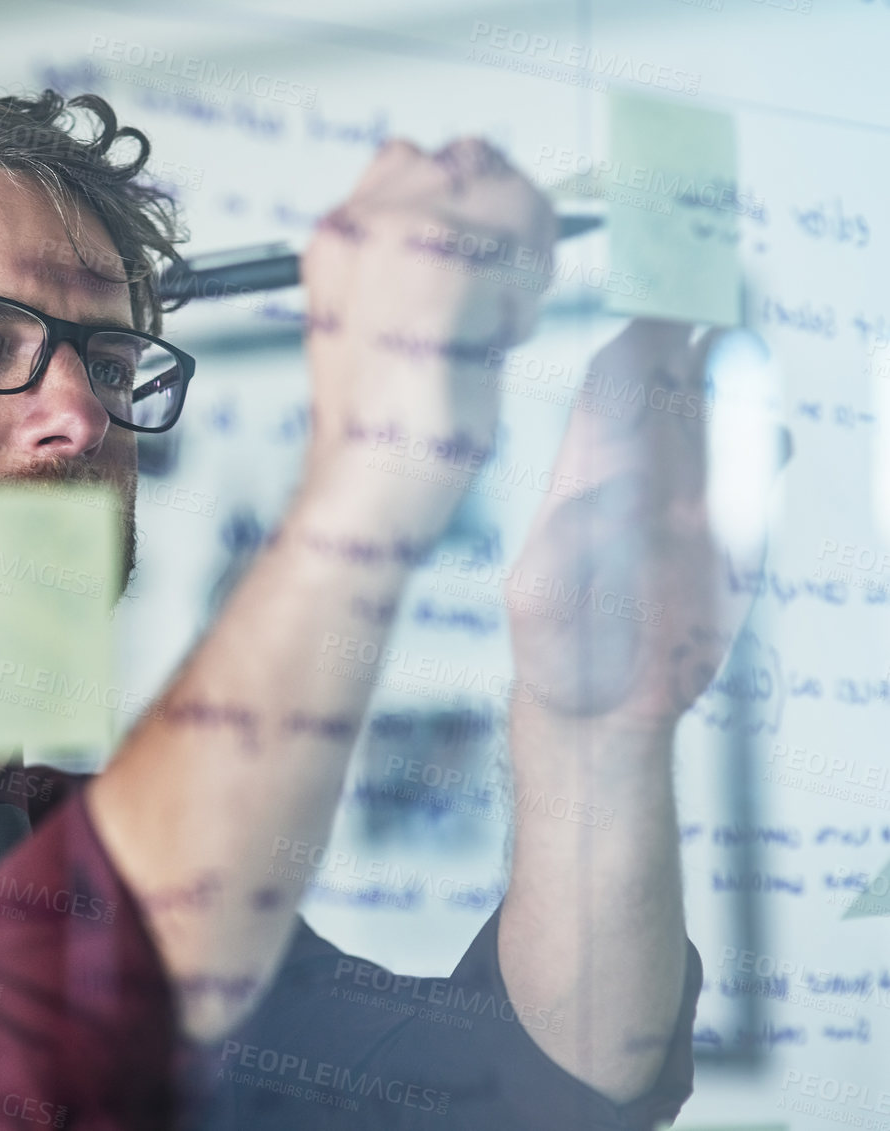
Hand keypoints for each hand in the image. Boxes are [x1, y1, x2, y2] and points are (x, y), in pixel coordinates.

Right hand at [302, 137, 556, 536]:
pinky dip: (528, 292)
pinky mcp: (453, 254)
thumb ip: (408, 264)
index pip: (409, 160)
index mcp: (337, 238)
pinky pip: (528, 245)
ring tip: (493, 323)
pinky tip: (497, 338)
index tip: (482, 245)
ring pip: (511, 193)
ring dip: (523, 252)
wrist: (374, 468)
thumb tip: (475, 239)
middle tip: (505, 281)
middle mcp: (364, 220)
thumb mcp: (372, 320)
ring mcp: (406, 230)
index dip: (462, 200)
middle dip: (504, 213)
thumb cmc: (381, 420)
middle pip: (471, 158)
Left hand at [506, 319, 790, 732]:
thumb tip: (604, 492)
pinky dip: (769, 446)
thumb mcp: (539, 600)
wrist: (599, 709)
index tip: (669, 293)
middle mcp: (643, 473)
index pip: (615, 383)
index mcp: (588, 474)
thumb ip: (562, 548)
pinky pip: (756, 474)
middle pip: (674, 380)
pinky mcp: (730, 536)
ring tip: (749, 347)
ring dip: (739, 378)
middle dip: (699, 330)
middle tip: (727, 288)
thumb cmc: (554, 647)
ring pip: (719, 415)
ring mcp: (690, 499)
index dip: (641, 335)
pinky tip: (775, 437)